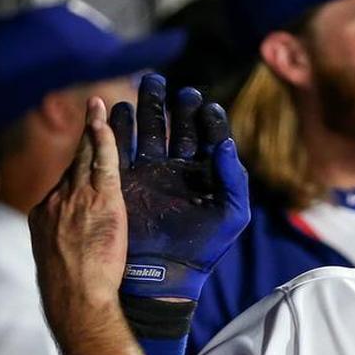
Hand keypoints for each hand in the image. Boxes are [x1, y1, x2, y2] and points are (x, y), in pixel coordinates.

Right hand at [29, 98, 127, 340]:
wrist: (77, 299)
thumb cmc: (74, 289)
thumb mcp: (60, 257)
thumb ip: (66, 236)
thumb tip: (72, 233)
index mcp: (46, 213)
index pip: (64, 180)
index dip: (76, 162)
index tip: (82, 148)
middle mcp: (57, 199)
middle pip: (72, 161)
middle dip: (84, 136)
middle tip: (92, 107)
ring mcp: (76, 197)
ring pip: (86, 156)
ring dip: (95, 128)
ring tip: (100, 103)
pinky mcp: (100, 199)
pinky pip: (104, 162)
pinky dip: (105, 138)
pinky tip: (107, 119)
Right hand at [112, 74, 249, 299]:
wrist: (165, 272)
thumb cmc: (206, 246)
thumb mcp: (232, 213)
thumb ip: (234, 177)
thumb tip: (226, 143)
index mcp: (207, 174)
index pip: (211, 137)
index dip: (211, 120)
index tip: (209, 107)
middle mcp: (180, 168)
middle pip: (179, 127)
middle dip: (180, 105)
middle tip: (182, 90)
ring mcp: (152, 171)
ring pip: (151, 129)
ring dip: (150, 106)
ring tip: (151, 83)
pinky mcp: (126, 179)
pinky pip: (121, 146)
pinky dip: (120, 126)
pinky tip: (122, 107)